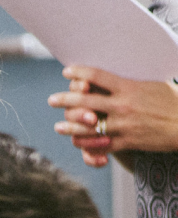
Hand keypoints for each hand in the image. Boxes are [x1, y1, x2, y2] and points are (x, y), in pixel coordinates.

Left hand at [49, 66, 177, 166]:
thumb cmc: (173, 101)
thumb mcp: (153, 84)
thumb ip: (130, 82)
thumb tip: (112, 75)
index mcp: (129, 87)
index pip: (97, 76)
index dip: (78, 73)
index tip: (66, 71)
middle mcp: (123, 105)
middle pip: (84, 101)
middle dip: (64, 100)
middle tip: (52, 100)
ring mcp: (124, 125)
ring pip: (87, 126)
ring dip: (69, 126)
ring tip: (59, 126)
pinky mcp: (128, 142)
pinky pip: (101, 145)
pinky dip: (87, 145)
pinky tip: (79, 142)